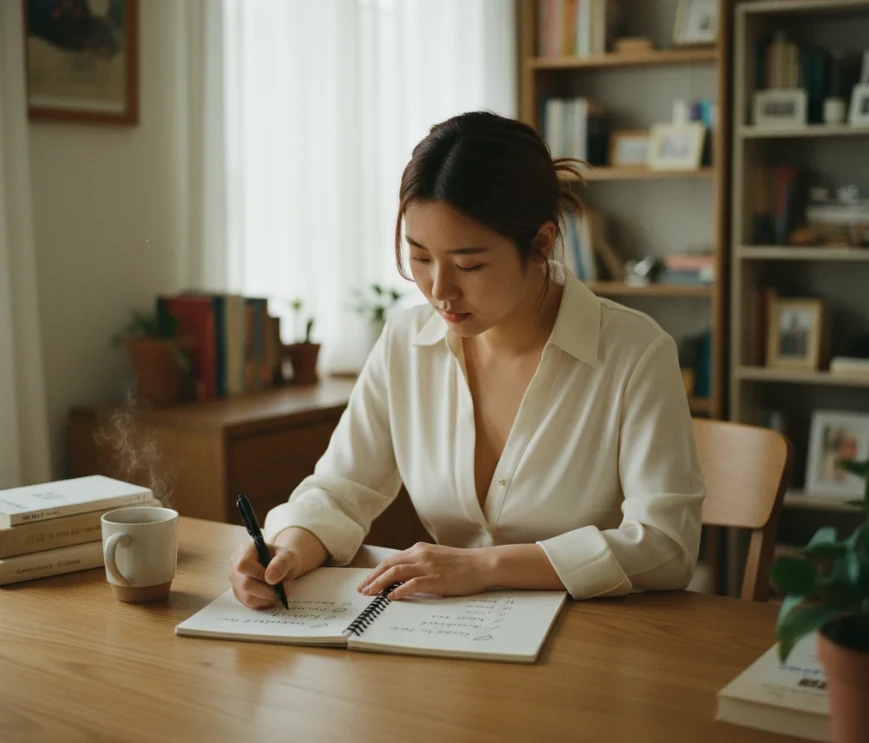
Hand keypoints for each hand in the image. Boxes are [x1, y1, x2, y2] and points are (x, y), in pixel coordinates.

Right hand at [229, 540, 300, 609]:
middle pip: (245, 584)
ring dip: (267, 598)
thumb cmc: (284, 558)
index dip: (258, 574)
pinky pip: (250, 604)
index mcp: (246, 549)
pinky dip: (264, 602)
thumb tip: (270, 579)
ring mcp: (236, 580)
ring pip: (248, 597)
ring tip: (280, 591)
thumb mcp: (289, 556)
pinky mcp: (239, 593)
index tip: (274, 578)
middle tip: (283, 588)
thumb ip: (282, 563)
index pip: (243, 564)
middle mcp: (235, 564)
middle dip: (267, 590)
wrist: (282, 566)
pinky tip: (272, 595)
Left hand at [357, 542, 492, 600]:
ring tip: (370, 594)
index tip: (367, 581)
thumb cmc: (462, 564)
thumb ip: (421, 562)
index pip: (391, 559)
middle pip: (388, 564)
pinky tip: (390, 597)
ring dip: (379, 584)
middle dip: (372, 577)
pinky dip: (398, 590)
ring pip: (395, 572)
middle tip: (362, 589)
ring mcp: (427, 566)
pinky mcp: (435, 579)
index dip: (377, 571)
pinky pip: (411, 584)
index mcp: (420, 549)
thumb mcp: (437, 557)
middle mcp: (420, 555)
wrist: (482, 564)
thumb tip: (405, 575)